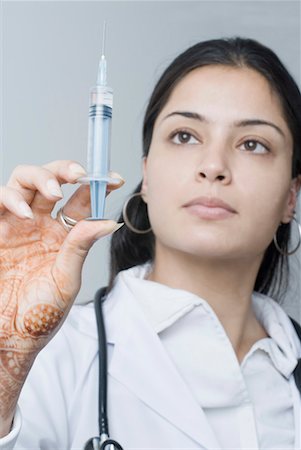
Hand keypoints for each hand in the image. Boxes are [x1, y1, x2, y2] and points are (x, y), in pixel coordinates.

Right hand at [0, 160, 123, 425]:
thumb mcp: (67, 279)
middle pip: (50, 181)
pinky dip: (8, 198)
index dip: (97, 186)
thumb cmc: (40, 314)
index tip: (114, 179)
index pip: (81, 201)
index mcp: (63, 235)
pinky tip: (21, 211)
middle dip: (64, 171)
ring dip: (40, 178)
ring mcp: (16, 225)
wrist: (10, 335)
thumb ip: (81, 246)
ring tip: (53, 193)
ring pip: (24, 181)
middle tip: (78, 175)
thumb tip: (109, 221)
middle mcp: (40, 225)